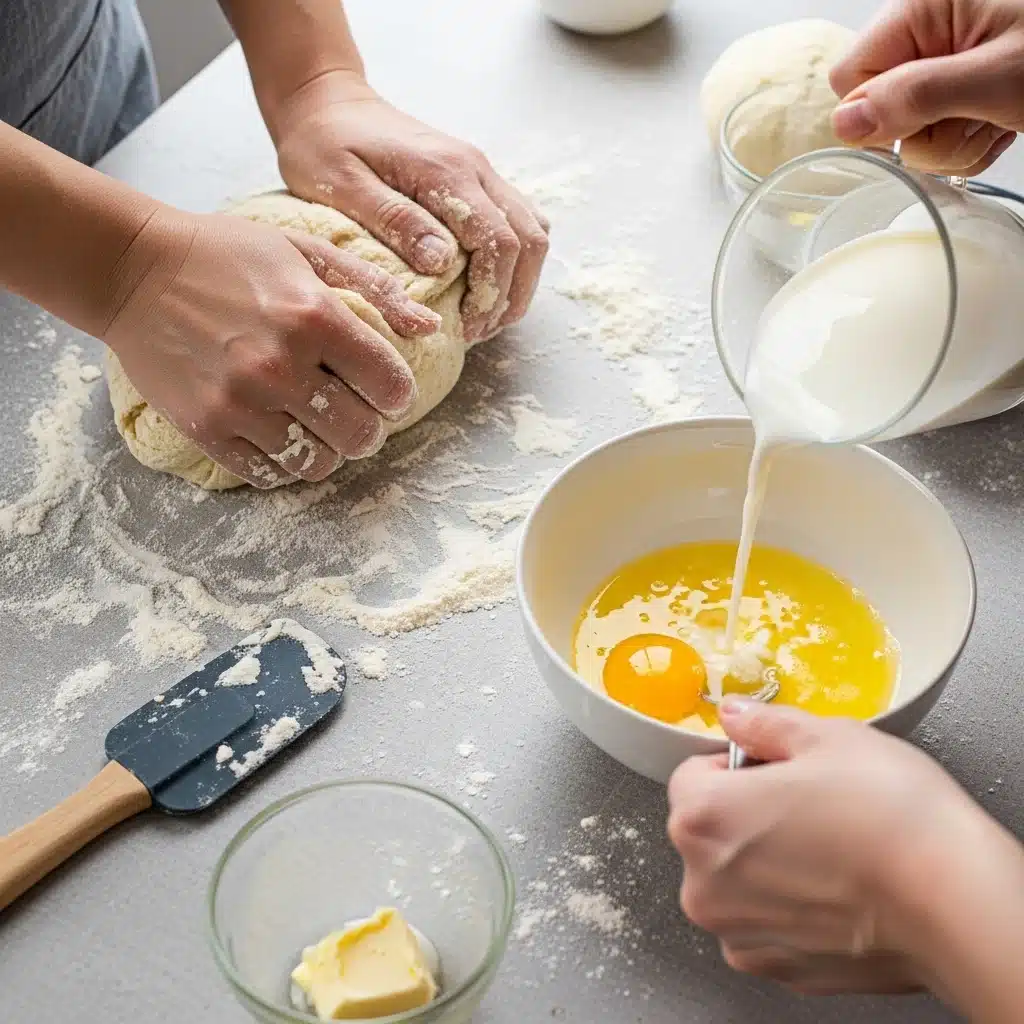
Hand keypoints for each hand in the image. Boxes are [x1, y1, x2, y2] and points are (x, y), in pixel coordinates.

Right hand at [104, 208, 440, 487]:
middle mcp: (281, 365)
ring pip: (319, 463)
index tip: (384, 389)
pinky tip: (278, 435)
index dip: (396, 393)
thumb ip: (374, 289)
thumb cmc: (227, 255)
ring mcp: (240, 402)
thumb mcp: (306, 252)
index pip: (391, 386)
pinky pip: (268, 474)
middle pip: (361, 435)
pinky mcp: (206, 427)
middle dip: (368, 427)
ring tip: (314, 424)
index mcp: (315, 316)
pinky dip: (283, 463)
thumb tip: (430, 328)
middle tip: (352, 412)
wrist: (133, 270)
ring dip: (326, 449)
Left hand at [273, 71, 549, 342]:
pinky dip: (514, 260)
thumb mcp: (342, 185)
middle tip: (480, 330)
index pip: (500, 241)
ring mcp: (480, 171)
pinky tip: (486, 285)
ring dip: (519, 280)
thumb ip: (395, 220)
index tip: (467, 328)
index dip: (491, 294)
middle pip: (529, 240)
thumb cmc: (324, 144)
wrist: (327, 102)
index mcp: (447, 171)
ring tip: (487, 316)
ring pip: (532, 230)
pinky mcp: (476, 178)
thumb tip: (442, 263)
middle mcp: (475, 168)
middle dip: (511, 294)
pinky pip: (518, 221)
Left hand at [667, 698, 989, 996]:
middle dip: (747, 813)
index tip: (774, 768)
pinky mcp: (777, 968)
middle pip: (709, 830)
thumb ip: (764, 723)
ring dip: (766, 862)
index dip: (737, 765)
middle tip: (810, 805)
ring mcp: (739, 933)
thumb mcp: (826, 736)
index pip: (692, 775)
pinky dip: (790, 907)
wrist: (955, 901)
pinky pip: (764, 924)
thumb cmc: (892, 817)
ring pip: (736, 879)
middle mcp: (704, 883)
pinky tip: (836, 889)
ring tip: (830, 847)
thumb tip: (736, 715)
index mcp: (703, 818)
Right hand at [830, 0, 1023, 173]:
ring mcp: (945, 64)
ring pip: (912, 135)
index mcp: (923, 8)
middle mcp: (927, 33)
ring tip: (1000, 118)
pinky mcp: (961, 91)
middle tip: (979, 117)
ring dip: (958, 141)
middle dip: (927, 132)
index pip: (851, 79)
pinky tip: (1004, 121)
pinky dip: (973, 142)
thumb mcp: (997, 77)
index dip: (876, 113)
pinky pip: (941, 138)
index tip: (922, 123)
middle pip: (880, 112)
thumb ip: (915, 98)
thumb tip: (844, 126)